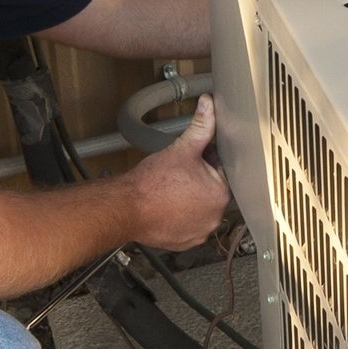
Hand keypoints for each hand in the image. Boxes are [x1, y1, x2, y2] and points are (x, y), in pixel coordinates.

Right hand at [129, 95, 229, 250]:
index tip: (189, 160)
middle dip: (198, 180)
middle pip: (210, 191)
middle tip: (177, 174)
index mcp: (221, 194)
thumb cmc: (152, 183)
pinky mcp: (184, 243)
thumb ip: (201, 126)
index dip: (205, 160)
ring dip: (189, 199)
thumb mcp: (181, 148)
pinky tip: (167, 206)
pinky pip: (187, 225)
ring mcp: (199, 232)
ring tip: (171, 189)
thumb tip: (209, 106)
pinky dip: (180, 216)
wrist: (126, 207)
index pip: (221, 170)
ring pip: (199, 208)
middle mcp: (214, 217)